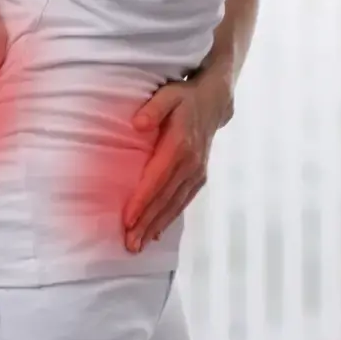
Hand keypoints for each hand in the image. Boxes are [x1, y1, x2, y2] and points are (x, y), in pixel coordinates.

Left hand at [121, 71, 234, 252]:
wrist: (213, 102)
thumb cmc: (183, 97)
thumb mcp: (167, 94)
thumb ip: (153, 108)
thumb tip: (138, 124)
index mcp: (180, 146)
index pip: (157, 179)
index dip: (142, 201)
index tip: (127, 220)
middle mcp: (191, 165)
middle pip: (165, 199)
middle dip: (146, 223)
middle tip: (129, 244)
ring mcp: (197, 173)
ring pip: (174, 205)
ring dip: (156, 226)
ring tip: (139, 244)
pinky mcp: (199, 177)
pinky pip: (182, 202)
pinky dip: (169, 218)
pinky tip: (156, 232)